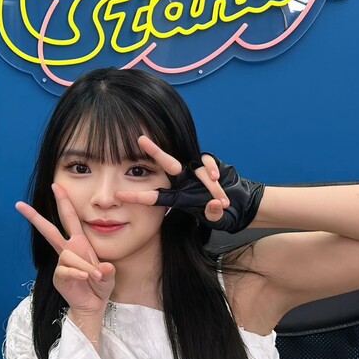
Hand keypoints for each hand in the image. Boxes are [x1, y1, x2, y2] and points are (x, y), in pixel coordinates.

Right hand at [16, 183, 115, 316]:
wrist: (93, 304)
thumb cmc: (100, 285)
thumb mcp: (109, 275)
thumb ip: (108, 271)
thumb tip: (105, 267)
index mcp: (80, 242)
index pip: (70, 218)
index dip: (63, 201)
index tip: (55, 186)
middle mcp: (68, 249)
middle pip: (49, 230)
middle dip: (35, 217)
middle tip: (19, 205)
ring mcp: (62, 263)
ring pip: (67, 255)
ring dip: (84, 265)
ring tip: (95, 276)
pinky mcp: (59, 276)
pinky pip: (66, 269)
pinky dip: (78, 273)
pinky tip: (85, 278)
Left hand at [118, 137, 264, 232]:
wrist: (239, 203)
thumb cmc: (221, 213)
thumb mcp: (217, 219)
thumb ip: (214, 215)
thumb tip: (214, 205)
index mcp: (178, 197)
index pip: (155, 196)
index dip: (138, 196)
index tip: (119, 195)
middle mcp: (184, 181)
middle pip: (168, 163)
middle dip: (155, 151)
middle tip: (141, 140)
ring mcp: (197, 172)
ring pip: (195, 169)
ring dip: (207, 182)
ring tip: (221, 198)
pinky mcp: (211, 165)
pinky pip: (208, 162)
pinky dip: (212, 169)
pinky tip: (218, 178)